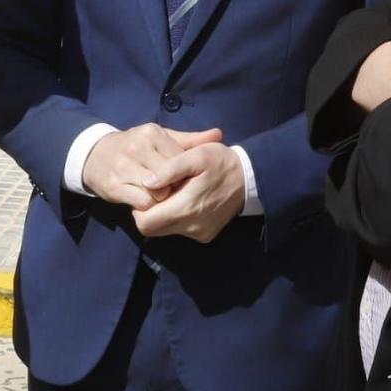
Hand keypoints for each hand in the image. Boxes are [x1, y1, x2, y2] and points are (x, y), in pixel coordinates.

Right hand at [81, 124, 222, 208]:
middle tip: (176, 192)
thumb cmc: (134, 147)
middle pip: (170, 176)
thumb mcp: (160, 138)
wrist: (94, 155)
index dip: (186, 173)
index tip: (186, 180)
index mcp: (152, 133)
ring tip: (162, 197)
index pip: (180, 158)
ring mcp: (124, 166)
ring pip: (156, 191)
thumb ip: (189, 140)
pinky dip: (148, 206)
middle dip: (175, 187)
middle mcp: (137, 147)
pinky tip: (147, 202)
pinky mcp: (114, 185)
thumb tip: (218, 135)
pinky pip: (141, 202)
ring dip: (162, 198)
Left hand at [131, 142, 245, 243]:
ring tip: (173, 193)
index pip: (145, 222)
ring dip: (163, 215)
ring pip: (165, 230)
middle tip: (158, 191)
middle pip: (152, 229)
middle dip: (148, 212)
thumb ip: (169, 169)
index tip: (147, 191)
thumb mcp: (196, 155)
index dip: (139, 208)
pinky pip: (180, 230)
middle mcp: (191, 227)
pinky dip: (177, 218)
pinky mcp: (205, 235)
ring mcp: (199, 233)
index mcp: (186, 208)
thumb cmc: (221, 162)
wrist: (250, 178)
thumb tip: (146, 182)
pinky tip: (186, 200)